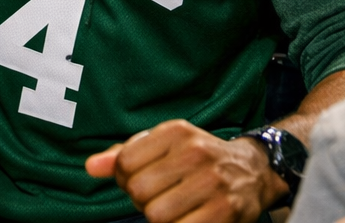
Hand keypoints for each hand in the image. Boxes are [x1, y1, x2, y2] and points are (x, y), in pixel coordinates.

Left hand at [85, 120, 281, 222]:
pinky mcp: (226, 211)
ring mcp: (213, 182)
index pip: (125, 161)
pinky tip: (187, 218)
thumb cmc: (198, 159)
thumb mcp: (164, 146)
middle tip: (158, 197)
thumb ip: (125, 155)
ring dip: (159, 218)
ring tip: (173, 208)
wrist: (253, 172)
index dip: (124, 178)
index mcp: (176, 132)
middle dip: (141, 200)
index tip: (139, 179)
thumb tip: (91, 167)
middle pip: (138, 190)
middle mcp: (195, 152)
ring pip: (157, 215)